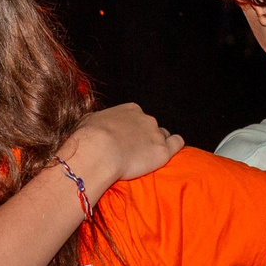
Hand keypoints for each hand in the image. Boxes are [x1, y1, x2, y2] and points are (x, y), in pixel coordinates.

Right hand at [65, 103, 183, 191]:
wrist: (98, 151)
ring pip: (163, 136)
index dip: (133, 129)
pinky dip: (176, 144)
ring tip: (148, 155)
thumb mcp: (88, 121)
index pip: (137, 117)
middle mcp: (146, 118)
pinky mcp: (162, 151)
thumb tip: (94, 124)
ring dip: (157, 143)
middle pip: (151, 126)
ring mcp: (156, 134)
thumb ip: (97, 121)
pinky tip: (174, 148)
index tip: (125, 139)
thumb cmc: (88, 137)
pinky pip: (177, 143)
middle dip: (145, 136)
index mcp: (130, 110)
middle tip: (134, 151)